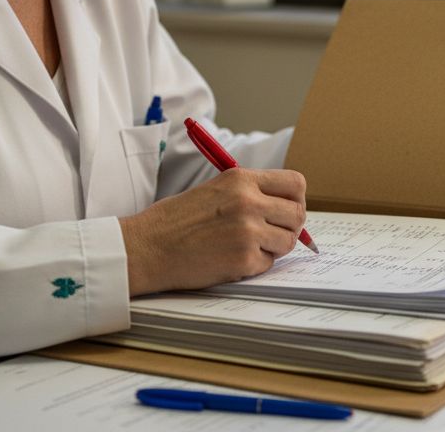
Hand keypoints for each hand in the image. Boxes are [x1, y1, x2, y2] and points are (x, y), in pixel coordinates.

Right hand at [118, 168, 306, 295]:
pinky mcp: (243, 259)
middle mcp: (248, 201)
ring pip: (287, 241)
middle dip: (289, 227)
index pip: (295, 183)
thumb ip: (250, 193)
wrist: (147, 247)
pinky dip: (254, 265)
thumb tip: (286, 207)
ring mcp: (247, 231)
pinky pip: (268, 264)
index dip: (296, 199)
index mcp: (241, 179)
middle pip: (298, 214)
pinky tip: (230, 259)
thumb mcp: (215, 190)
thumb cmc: (175, 220)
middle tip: (271, 234)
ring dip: (273, 248)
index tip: (287, 209)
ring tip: (246, 247)